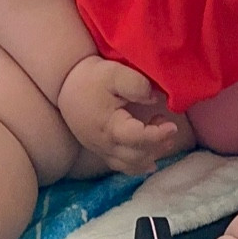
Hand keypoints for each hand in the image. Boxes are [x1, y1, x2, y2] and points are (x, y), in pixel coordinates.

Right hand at [57, 55, 184, 174]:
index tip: (172, 125)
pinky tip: (149, 160)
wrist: (65, 84)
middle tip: (169, 128)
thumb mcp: (113, 73)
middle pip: (137, 156)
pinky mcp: (99, 150)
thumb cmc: (90, 78)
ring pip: (130, 164)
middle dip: (158, 145)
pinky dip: (137, 165)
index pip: (138, 139)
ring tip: (163, 140)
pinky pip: (120, 165)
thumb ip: (136, 84)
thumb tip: (155, 98)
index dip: (158, 135)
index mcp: (110, 126)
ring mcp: (101, 149)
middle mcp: (105, 144)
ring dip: (150, 155)